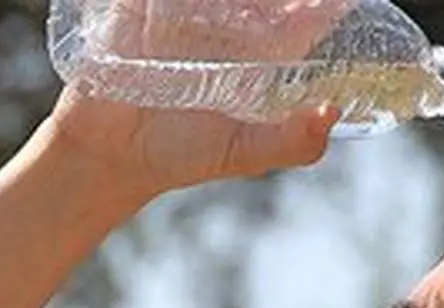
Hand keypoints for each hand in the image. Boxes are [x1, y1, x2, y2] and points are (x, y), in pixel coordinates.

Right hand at [45, 0, 347, 198]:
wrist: (111, 155)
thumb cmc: (182, 156)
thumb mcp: (242, 154)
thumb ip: (291, 142)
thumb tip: (331, 113)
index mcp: (261, 56)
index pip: (304, 17)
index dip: (324, 6)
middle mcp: (230, 27)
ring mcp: (187, 12)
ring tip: (232, 0)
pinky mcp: (144, 5)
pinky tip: (180, 1)